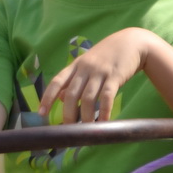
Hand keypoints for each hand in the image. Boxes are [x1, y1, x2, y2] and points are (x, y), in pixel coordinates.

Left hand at [39, 28, 154, 122]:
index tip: (41, 113)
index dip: (48, 97)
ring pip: (88, 98)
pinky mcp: (115, 77)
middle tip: (68, 129)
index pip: (56, 82)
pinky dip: (105, 111)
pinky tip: (104, 122)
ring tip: (86, 130)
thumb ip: (73, 80)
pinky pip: (107, 96)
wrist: (131, 42)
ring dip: (86, 116)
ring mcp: (100, 72)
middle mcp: (85, 69)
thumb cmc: (106, 56)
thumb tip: (61, 98)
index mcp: (75, 66)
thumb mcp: (86, 65)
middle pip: (72, 94)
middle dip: (68, 113)